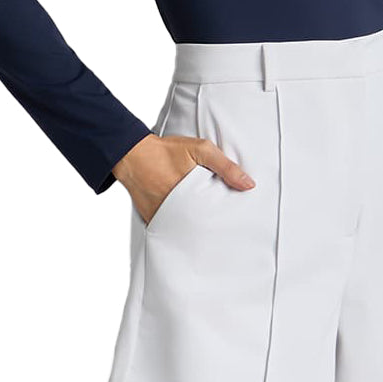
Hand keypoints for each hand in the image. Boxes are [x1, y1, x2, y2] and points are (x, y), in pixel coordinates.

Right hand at [112, 133, 255, 224]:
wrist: (133, 154)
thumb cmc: (167, 150)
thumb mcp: (201, 150)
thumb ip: (225, 166)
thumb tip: (249, 185)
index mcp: (192, 196)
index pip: (216, 216)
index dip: (228, 218)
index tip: (238, 220)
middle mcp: (177, 212)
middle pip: (202, 227)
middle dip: (214, 228)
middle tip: (228, 231)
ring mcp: (163, 218)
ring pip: (186, 231)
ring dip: (196, 229)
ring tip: (210, 231)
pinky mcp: (153, 220)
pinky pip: (170, 229)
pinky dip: (179, 227)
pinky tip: (188, 225)